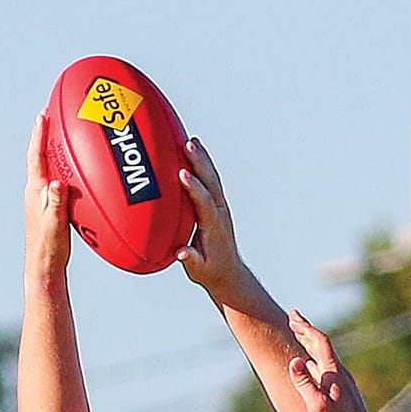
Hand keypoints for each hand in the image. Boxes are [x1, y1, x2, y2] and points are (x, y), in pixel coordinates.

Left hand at [24, 111, 71, 281]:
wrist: (43, 266)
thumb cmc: (49, 247)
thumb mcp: (55, 224)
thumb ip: (56, 202)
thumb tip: (57, 183)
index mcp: (35, 190)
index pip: (36, 155)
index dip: (39, 134)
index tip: (43, 114)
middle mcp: (36, 190)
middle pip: (41, 155)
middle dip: (47, 134)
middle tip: (54, 114)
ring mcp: (42, 199)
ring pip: (49, 167)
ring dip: (55, 150)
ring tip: (65, 134)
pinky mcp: (50, 207)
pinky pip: (58, 181)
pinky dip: (65, 171)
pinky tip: (77, 171)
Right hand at [175, 139, 252, 305]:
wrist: (229, 271)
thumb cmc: (210, 271)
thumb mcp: (199, 270)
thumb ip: (191, 261)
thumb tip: (181, 253)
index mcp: (214, 227)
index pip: (205, 203)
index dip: (194, 188)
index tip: (182, 173)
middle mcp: (219, 212)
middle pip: (211, 182)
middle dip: (200, 163)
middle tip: (188, 145)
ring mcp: (220, 206)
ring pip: (212, 177)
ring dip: (202, 158)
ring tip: (190, 140)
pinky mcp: (217, 203)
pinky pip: (210, 179)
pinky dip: (203, 163)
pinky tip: (193, 149)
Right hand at [284, 312, 387, 411]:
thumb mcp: (318, 406)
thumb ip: (305, 383)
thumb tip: (293, 360)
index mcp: (335, 373)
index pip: (319, 341)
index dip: (305, 327)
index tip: (292, 316)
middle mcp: (340, 375)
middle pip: (322, 346)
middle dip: (306, 332)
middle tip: (293, 319)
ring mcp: (343, 384)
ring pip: (324, 358)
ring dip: (310, 347)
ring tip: (299, 338)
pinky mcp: (344, 395)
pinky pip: (326, 371)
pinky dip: (315, 363)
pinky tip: (311, 368)